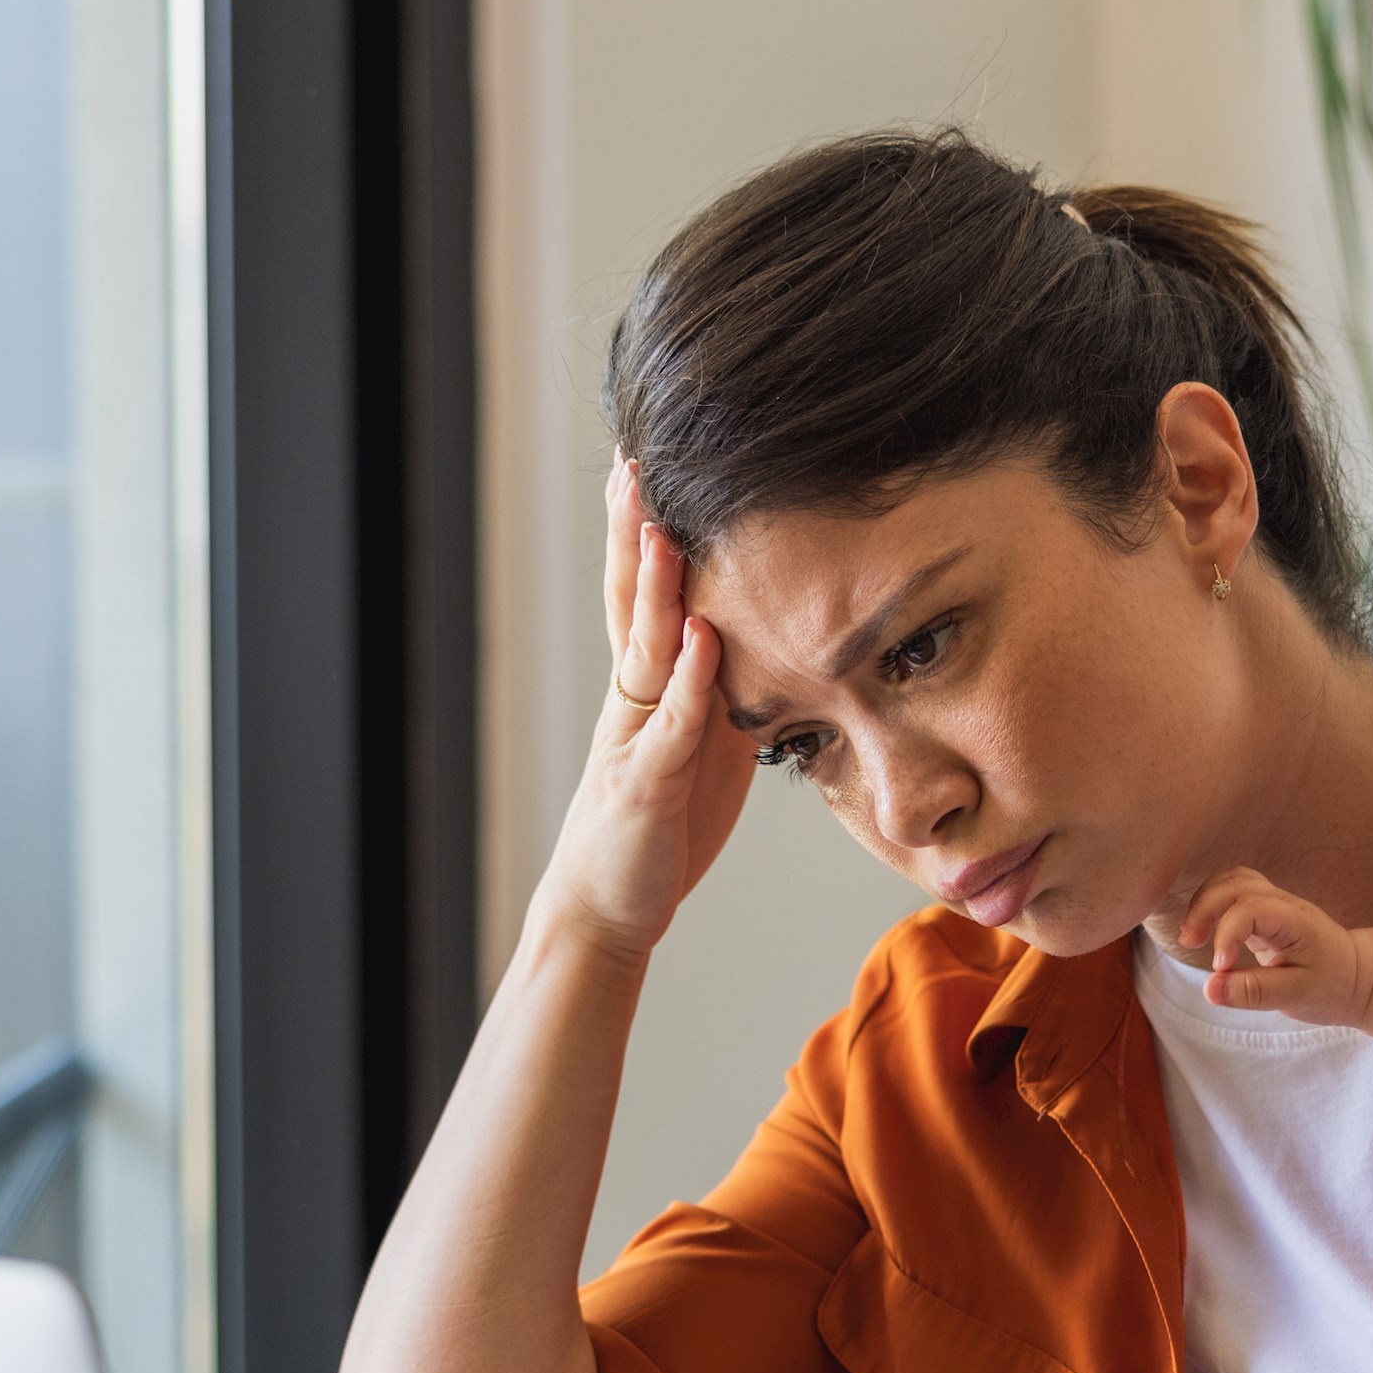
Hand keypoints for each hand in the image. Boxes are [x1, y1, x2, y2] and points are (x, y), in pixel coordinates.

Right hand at [532, 457, 756, 965]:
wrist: (607, 908)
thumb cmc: (658, 826)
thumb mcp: (704, 746)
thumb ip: (723, 692)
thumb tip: (766, 643)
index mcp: (649, 687)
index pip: (647, 595)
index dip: (649, 533)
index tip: (650, 469)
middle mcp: (635, 700)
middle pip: (632, 601)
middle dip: (635, 531)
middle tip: (635, 464)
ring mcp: (637, 737)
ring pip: (646, 648)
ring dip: (656, 587)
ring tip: (662, 526)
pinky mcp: (648, 783)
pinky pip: (672, 725)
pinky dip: (688, 680)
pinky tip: (700, 637)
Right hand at [1180, 868, 1372, 1028]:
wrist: (1358, 977)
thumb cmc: (1332, 987)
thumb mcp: (1299, 997)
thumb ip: (1255, 992)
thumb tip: (1210, 989)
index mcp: (1296, 921)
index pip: (1250, 909)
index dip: (1226, 935)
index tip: (1221, 969)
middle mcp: (1284, 904)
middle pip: (1235, 884)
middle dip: (1204, 909)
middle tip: (1190, 944)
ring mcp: (1274, 903)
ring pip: (1231, 881)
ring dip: (1204, 902)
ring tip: (1192, 937)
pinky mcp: (1264, 911)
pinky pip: (1233, 892)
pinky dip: (1212, 903)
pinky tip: (1205, 930)